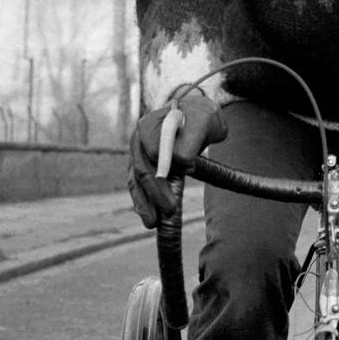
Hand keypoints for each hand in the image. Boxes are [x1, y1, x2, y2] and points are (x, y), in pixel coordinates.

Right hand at [128, 88, 226, 228]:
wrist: (195, 115)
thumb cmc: (200, 118)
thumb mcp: (203, 122)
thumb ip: (192, 140)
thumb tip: (182, 163)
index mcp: (150, 125)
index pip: (153, 151)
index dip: (165, 168)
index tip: (185, 174)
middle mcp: (138, 140)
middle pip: (141, 169)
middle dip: (154, 193)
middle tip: (169, 211)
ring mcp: (137, 154)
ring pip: (135, 181)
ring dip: (144, 203)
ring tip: (152, 223)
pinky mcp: (141, 166)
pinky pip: (138, 186)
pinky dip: (143, 201)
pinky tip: (149, 218)